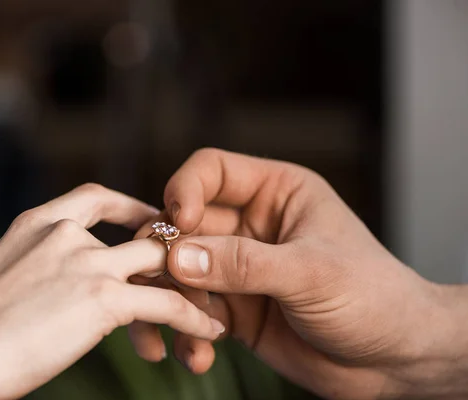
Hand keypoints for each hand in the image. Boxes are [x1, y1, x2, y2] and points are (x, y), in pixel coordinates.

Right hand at [0, 183, 224, 399]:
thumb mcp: (6, 273)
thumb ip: (40, 262)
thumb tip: (63, 277)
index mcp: (40, 222)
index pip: (97, 197)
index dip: (132, 207)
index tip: (152, 222)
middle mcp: (68, 233)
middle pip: (144, 234)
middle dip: (175, 255)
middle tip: (198, 274)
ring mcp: (87, 262)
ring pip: (163, 265)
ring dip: (194, 290)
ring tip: (213, 312)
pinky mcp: (102, 299)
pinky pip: (167, 304)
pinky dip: (194, 320)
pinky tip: (210, 334)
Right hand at [130, 149, 467, 398]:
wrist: (393, 361)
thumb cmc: (373, 297)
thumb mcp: (311, 272)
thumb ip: (244, 264)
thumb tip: (178, 259)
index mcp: (275, 193)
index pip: (210, 171)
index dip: (184, 190)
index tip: (178, 224)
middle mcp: (250, 226)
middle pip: (183, 225)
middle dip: (164, 255)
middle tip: (156, 284)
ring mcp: (238, 269)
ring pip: (178, 272)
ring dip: (169, 301)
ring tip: (180, 331)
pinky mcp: (233, 309)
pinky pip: (191, 314)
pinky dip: (186, 334)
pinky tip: (199, 356)